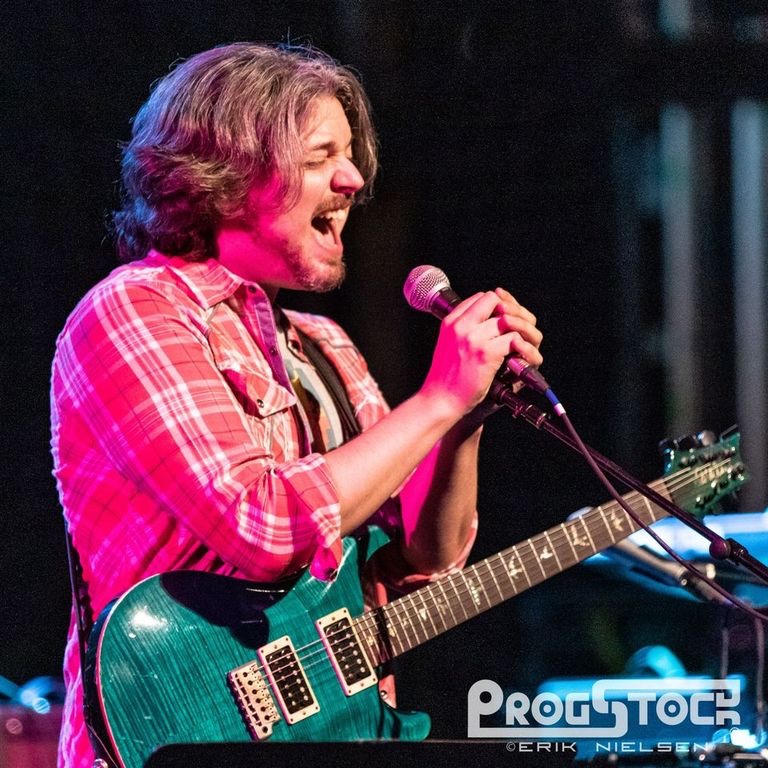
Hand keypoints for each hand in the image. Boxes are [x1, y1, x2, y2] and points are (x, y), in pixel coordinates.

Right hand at [420, 288, 542, 416]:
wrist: (440, 400)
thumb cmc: (445, 378)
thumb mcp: (448, 345)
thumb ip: (464, 330)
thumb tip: (490, 322)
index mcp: (451, 322)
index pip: (481, 297)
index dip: (497, 304)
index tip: (504, 319)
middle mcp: (461, 326)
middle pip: (496, 301)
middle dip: (512, 312)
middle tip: (519, 328)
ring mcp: (473, 338)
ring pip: (509, 319)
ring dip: (522, 330)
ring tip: (524, 343)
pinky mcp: (486, 353)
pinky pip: (514, 339)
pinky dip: (523, 348)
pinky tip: (522, 357)